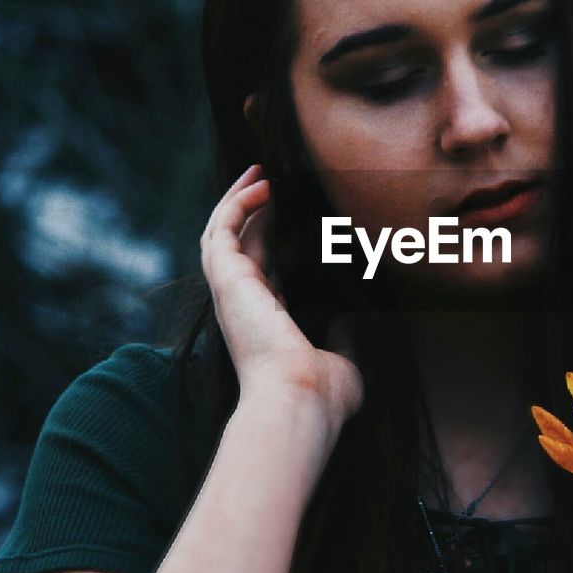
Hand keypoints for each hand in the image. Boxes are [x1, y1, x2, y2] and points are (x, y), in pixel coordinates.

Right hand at [200, 164, 363, 427]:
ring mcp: (231, 292)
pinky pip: (223, 229)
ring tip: (259, 171)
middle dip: (251, 211)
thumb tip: (350, 317)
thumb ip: (344, 336)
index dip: (276, 240)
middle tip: (268, 182)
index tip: (295, 218)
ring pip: (221, 233)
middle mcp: (243, 306)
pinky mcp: (227, 280)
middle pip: (239, 245)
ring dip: (238, 199)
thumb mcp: (344, 360)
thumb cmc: (323, 395)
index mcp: (267, 323)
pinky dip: (237, 203)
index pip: (265, 272)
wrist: (300, 401)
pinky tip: (261, 185)